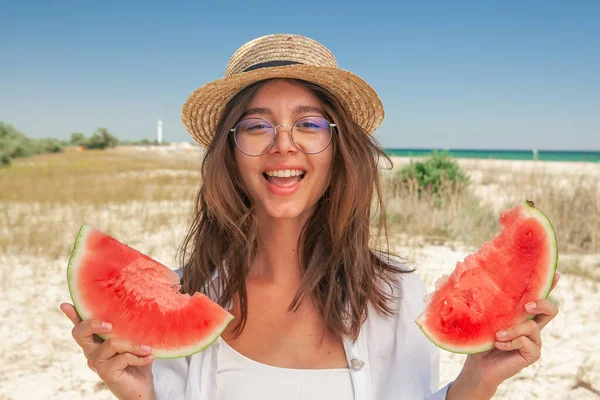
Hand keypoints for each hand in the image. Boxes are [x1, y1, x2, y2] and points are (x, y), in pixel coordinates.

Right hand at [60, 303, 156, 399]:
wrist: (142, 387)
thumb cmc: (137, 361)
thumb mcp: (133, 341)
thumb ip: (129, 329)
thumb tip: (137, 309)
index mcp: (96, 341)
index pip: (81, 327)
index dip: (72, 315)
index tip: (66, 305)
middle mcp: (91, 351)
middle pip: (81, 332)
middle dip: (94, 324)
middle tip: (110, 325)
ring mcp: (96, 362)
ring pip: (112, 343)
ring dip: (134, 345)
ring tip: (148, 348)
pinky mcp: (104, 372)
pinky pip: (123, 357)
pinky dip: (138, 357)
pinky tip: (149, 357)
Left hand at [448, 273, 559, 398]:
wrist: (479, 364)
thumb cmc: (481, 338)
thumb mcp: (486, 317)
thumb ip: (491, 305)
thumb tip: (480, 280)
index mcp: (523, 313)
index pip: (538, 296)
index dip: (549, 285)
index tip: (556, 275)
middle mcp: (532, 325)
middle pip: (550, 310)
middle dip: (541, 304)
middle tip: (526, 305)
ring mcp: (534, 340)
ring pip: (532, 327)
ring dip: (513, 329)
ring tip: (496, 334)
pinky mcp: (532, 353)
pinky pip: (525, 343)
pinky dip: (510, 342)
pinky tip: (497, 344)